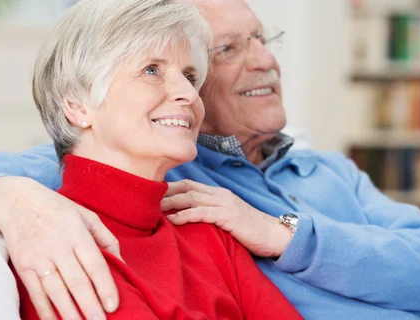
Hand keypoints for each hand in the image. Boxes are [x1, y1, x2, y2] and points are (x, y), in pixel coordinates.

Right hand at [0, 176, 120, 319]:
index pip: (94, 264)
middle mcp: (58, 246)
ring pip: (57, 291)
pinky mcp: (24, 266)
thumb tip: (121, 262)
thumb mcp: (86, 215)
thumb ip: (105, 237)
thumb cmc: (57, 209)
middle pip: (77, 281)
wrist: (16, 201)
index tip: (113, 305)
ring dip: (70, 313)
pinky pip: (36, 293)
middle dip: (90, 305)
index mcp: (77, 232)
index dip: (105, 286)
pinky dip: (46, 310)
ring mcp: (39, 257)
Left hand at [161, 179, 291, 257]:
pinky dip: (186, 215)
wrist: (275, 235)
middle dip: (165, 192)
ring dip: (170, 203)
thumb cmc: (250, 231)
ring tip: (152, 209)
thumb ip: (210, 215)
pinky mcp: (229, 216)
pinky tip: (173, 220)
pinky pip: (203, 213)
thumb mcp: (227, 219)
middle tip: (144, 199)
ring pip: (192, 198)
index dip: (169, 187)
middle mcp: (220, 194)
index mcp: (218, 194)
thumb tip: (188, 220)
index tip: (150, 194)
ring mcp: (225, 203)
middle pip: (186, 187)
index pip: (189, 184)